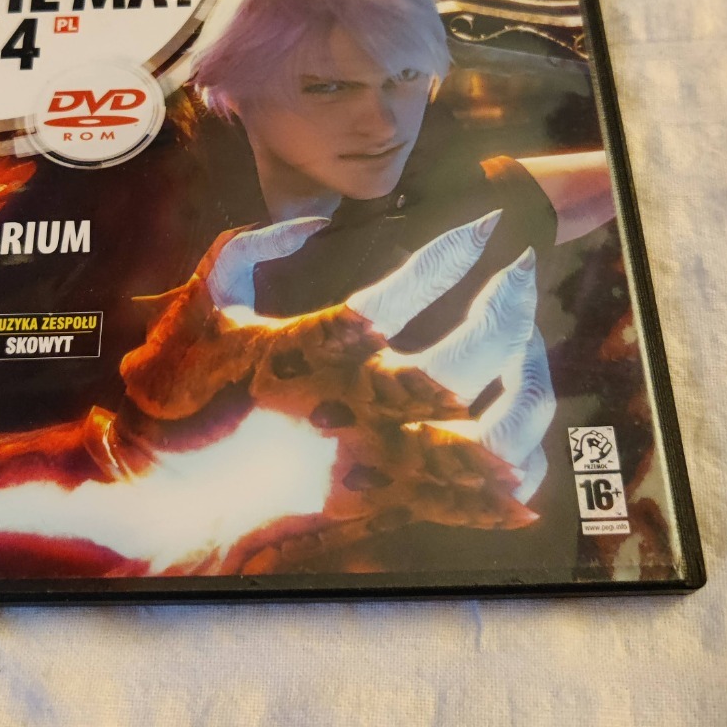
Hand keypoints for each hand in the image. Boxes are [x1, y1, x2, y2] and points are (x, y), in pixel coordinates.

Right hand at [120, 211, 556, 573]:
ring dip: (530, 375)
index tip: (482, 225)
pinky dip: (522, 456)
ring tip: (531, 339)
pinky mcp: (408, 504)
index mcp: (323, 354)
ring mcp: (394, 465)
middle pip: (474, 351)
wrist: (196, 502)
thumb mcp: (209, 308)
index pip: (410, 287)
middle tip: (522, 269)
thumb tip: (311, 222)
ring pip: (500, 427)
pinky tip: (520, 413)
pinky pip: (491, 492)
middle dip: (511, 301)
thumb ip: (250, 247)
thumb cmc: (200, 400)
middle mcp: (368, 408)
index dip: (455, 250)